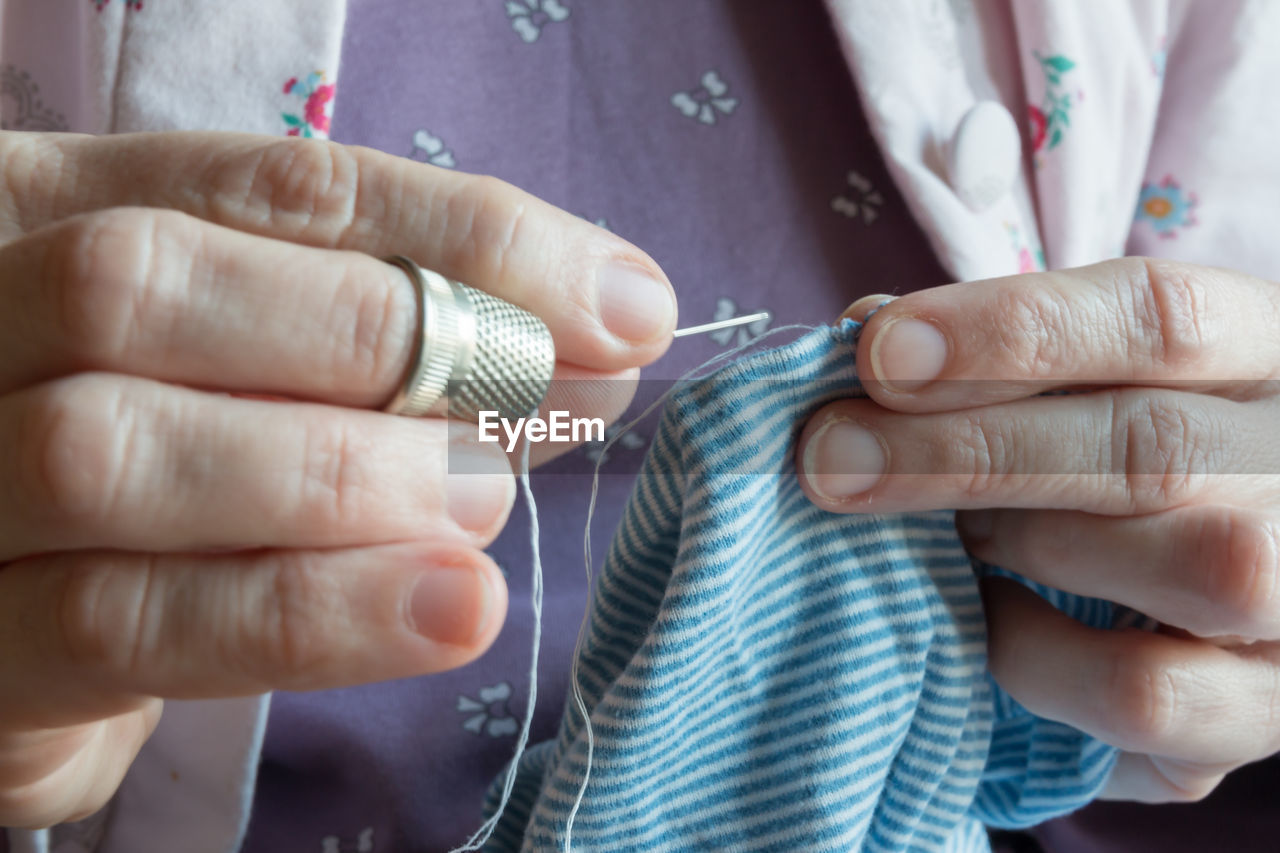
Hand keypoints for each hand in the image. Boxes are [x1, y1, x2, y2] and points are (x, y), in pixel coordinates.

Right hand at [0, 130, 676, 827]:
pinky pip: (120, 623)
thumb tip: (600, 337)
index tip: (621, 303)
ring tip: (485, 501)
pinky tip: (446, 608)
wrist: (24, 618)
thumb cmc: (181, 465)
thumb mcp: (275, 368)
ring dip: (344, 475)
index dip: (461, 236)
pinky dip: (307, 611)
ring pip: (113, 451)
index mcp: (51, 211)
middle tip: (545, 402)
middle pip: (146, 281)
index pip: (272, 187)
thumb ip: (403, 341)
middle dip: (383, 336)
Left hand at [798, 258, 1279, 802]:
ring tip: (946, 538)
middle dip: (964, 450)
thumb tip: (865, 334)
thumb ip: (994, 358)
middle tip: (829, 456)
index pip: (1162, 315)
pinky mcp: (1261, 708)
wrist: (1235, 577)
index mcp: (1266, 353)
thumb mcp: (1085, 379)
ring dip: (1020, 544)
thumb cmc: (1124, 452)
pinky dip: (1038, 661)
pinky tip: (984, 623)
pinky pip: (1149, 698)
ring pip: (1186, 567)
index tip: (878, 352)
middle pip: (1150, 446)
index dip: (1010, 329)